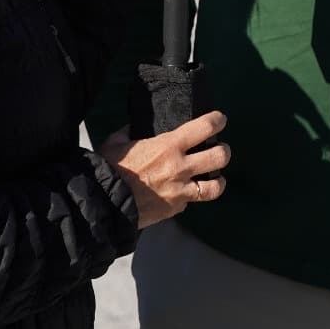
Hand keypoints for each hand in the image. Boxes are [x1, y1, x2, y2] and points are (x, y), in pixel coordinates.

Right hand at [100, 112, 229, 228]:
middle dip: (224, 151)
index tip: (220, 120)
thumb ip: (129, 132)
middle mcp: (181, 167)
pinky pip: (191, 201)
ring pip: (215, 187)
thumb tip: (132, 127)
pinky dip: (190, 197)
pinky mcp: (175, 209)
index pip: (204, 127)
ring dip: (219, 180)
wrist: (104, 203)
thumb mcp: (117, 141)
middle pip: (220, 157)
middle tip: (220, 149)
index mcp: (169, 145)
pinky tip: (184, 194)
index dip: (217, 121)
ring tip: (216, 178)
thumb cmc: (110, 168)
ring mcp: (181, 191)